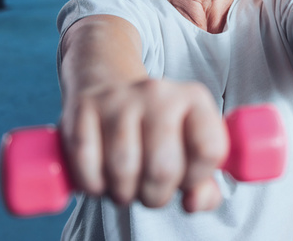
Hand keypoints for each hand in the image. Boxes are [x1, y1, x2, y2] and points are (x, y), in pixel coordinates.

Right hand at [59, 78, 227, 211]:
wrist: (110, 90)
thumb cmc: (157, 132)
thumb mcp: (189, 149)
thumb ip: (204, 186)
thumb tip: (193, 202)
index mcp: (194, 99)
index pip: (209, 150)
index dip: (197, 178)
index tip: (187, 179)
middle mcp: (159, 94)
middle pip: (163, 169)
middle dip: (157, 195)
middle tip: (151, 190)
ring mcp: (119, 100)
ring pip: (124, 170)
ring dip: (124, 193)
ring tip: (126, 184)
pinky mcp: (84, 109)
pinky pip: (88, 166)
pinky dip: (94, 185)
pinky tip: (102, 178)